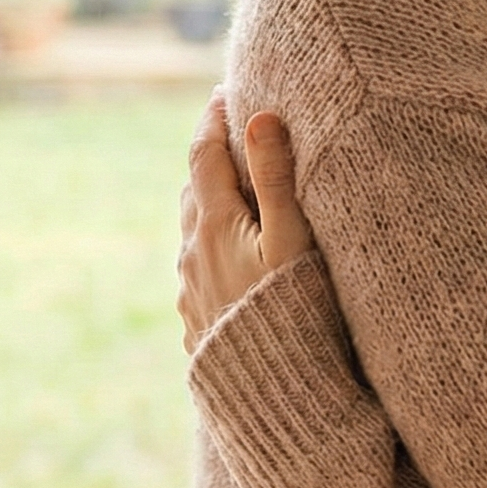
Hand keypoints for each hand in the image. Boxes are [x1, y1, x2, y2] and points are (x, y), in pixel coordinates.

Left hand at [179, 89, 315, 352]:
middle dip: (210, 157)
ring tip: (233, 190)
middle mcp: (193, 254)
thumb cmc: (295, 316)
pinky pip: (199, 267)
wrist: (271, 397)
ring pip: (193, 231)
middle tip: (229, 132)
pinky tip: (233, 257)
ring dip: (209, 203)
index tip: (224, 90)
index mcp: (214, 226)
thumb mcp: (294, 241)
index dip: (215, 118)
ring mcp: (191, 291)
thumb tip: (260, 117)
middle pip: (194, 190)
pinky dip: (212, 244)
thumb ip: (278, 179)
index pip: (206, 155)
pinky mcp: (197, 321)